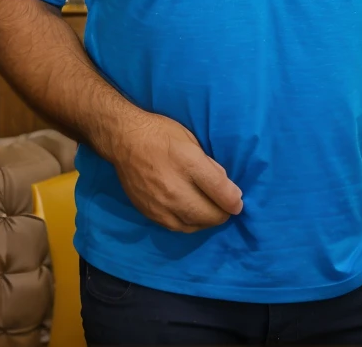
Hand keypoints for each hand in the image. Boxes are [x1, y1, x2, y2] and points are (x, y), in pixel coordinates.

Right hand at [109, 112, 243, 233]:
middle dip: (223, 213)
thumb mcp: (192, 140)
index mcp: (189, 164)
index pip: (221, 192)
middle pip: (210, 215)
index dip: (235, 200)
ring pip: (195, 225)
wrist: (124, 140)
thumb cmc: (161, 134)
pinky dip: (189, 223)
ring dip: (206, 220)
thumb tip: (226, 187)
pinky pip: (177, 227)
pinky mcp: (150, 213)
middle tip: (225, 205)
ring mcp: (161, 205)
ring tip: (209, 210)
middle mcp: (175, 189)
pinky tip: (191, 213)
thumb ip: (211, 165)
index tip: (237, 200)